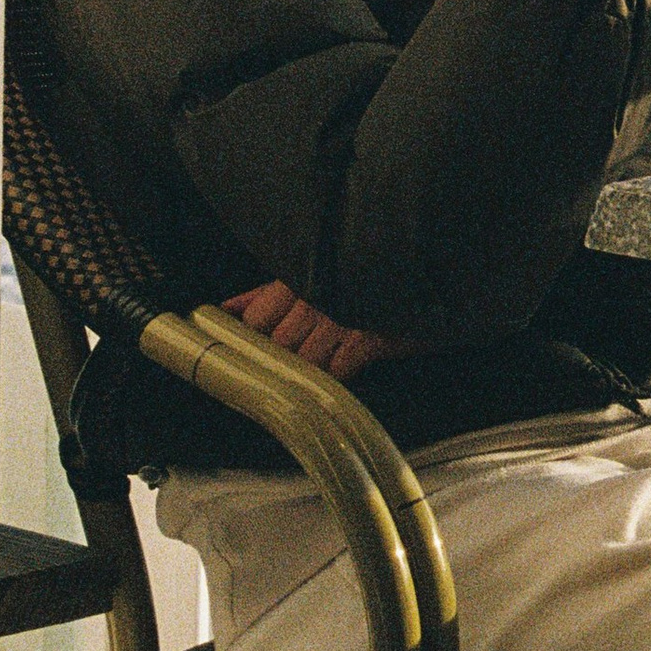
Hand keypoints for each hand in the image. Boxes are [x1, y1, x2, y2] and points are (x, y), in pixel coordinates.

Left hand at [216, 280, 395, 379]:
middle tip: (304, 354)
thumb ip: (266, 293)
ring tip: (329, 358)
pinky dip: (339, 374)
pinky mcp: (369, 338)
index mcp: (299, 279)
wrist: (425, 278)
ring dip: (313, 368)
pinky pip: (338, 370)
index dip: (258, 336)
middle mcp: (317, 297)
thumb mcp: (312, 277)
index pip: (256, 319)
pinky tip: (348, 362)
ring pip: (305, 361)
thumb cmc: (364, 279)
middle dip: (286, 355)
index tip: (266, 343)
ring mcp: (343, 318)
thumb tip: (226, 307)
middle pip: (278, 344)